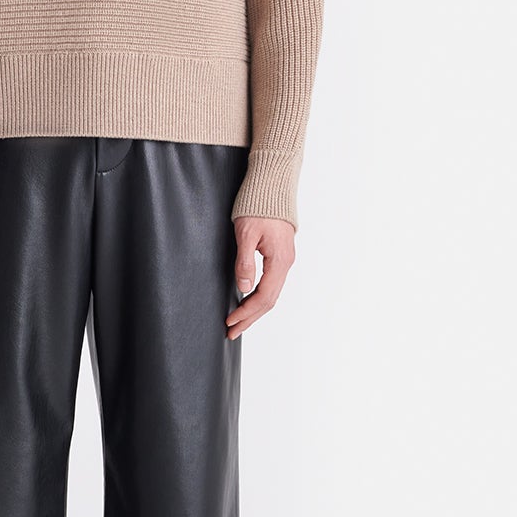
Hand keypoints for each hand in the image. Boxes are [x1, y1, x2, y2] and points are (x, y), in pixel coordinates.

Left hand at [226, 215, 294, 338]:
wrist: (272, 185)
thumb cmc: (258, 205)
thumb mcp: (246, 233)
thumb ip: (245, 261)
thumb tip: (243, 287)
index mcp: (279, 260)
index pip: (264, 297)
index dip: (246, 312)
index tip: (230, 321)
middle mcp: (286, 263)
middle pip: (269, 300)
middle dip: (250, 318)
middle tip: (231, 331)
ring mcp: (285, 259)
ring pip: (272, 293)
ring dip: (255, 310)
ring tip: (239, 322)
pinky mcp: (280, 255)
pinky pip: (272, 283)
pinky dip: (260, 297)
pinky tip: (248, 301)